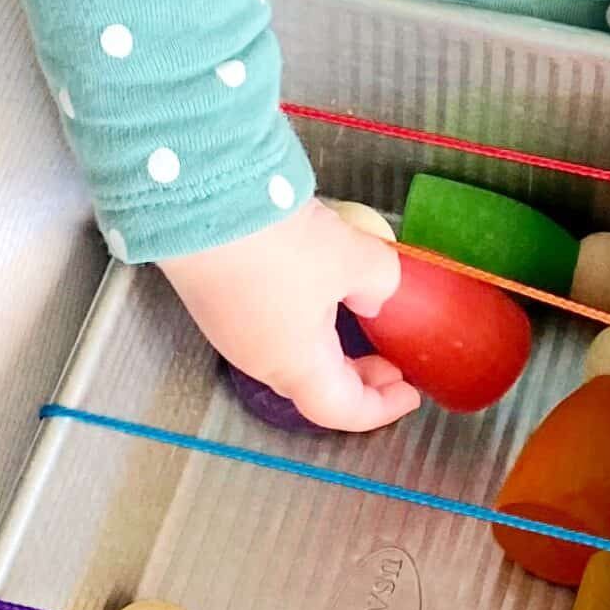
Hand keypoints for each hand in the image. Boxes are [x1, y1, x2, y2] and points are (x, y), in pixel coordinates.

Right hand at [159, 197, 419, 432]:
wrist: (200, 200)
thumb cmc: (283, 245)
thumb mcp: (353, 258)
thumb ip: (379, 283)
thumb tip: (374, 299)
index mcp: (294, 366)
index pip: (341, 410)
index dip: (380, 407)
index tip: (410, 392)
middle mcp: (257, 357)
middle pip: (313, 384)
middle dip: (356, 376)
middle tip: (389, 358)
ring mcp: (229, 326)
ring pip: (288, 351)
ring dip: (328, 342)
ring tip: (357, 312)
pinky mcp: (213, 293)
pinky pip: (267, 321)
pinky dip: (302, 316)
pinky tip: (314, 278)